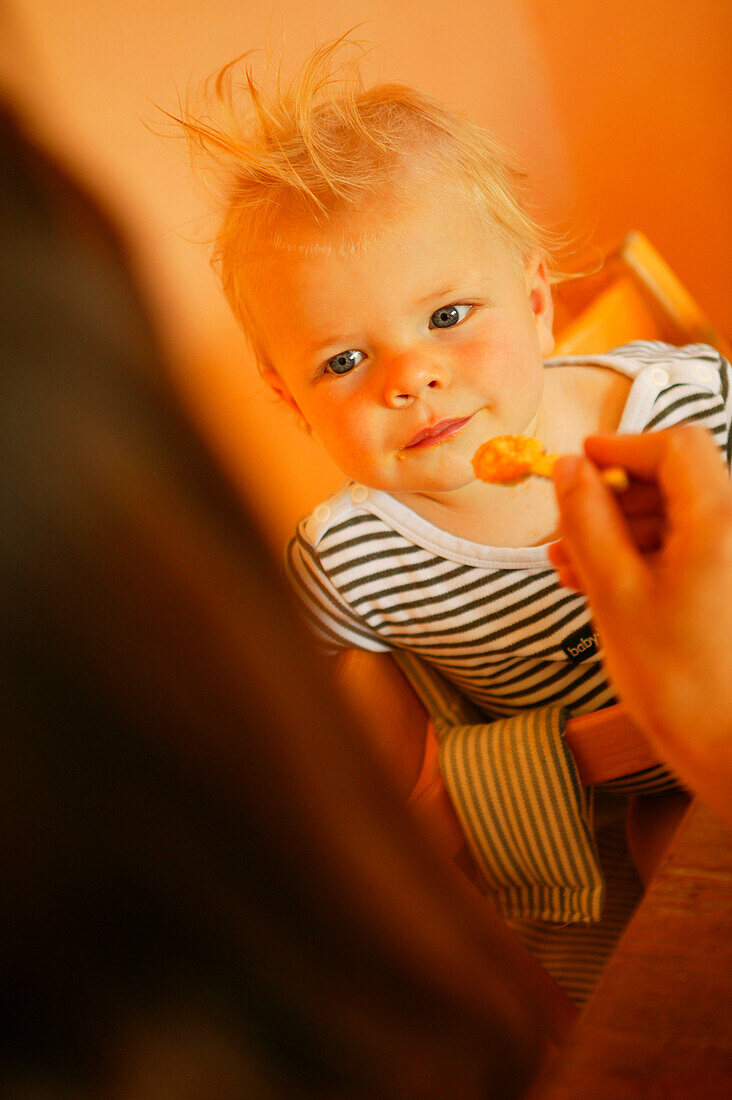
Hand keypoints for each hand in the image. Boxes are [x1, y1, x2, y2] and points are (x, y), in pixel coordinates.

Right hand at [549, 426, 731, 827]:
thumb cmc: (682, 683)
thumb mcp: (614, 593)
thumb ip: (588, 521)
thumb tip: (568, 468)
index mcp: (722, 520)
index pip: (676, 447)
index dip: (622, 448)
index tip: (578, 463)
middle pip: (678, 482)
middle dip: (615, 499)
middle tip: (567, 527)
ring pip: (681, 519)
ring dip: (625, 533)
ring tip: (573, 567)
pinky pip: (693, 551)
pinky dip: (650, 558)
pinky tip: (606, 585)